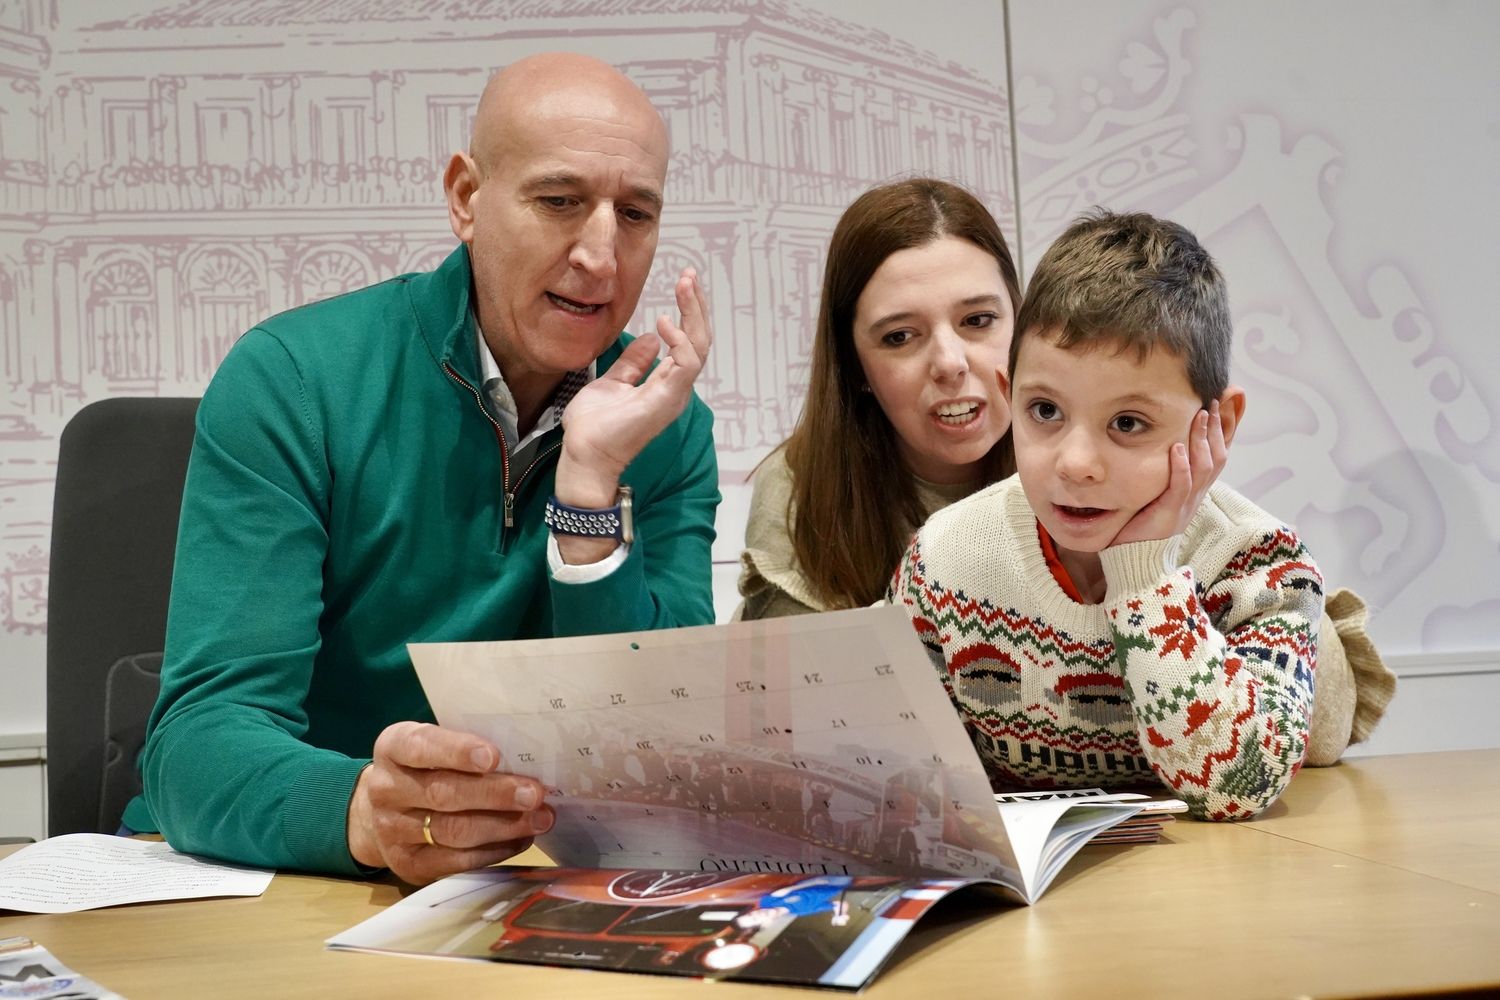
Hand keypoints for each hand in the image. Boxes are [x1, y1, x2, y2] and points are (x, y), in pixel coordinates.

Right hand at [346, 721, 552, 885]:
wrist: (382, 811)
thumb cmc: (426, 768)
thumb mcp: (435, 746)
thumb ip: (468, 748)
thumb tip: (525, 759)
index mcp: (393, 747)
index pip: (422, 746)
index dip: (457, 751)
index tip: (493, 756)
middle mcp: (386, 789)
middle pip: (444, 794)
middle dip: (495, 794)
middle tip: (534, 794)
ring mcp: (393, 831)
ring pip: (453, 831)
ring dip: (503, 826)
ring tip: (540, 819)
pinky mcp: (407, 865)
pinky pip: (456, 862)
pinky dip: (494, 851)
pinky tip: (520, 839)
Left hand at [552, 268, 711, 563]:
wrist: (584, 454)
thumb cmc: (595, 426)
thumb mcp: (613, 382)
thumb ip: (633, 362)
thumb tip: (650, 339)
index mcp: (665, 383)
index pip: (688, 342)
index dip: (688, 312)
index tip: (682, 283)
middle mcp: (676, 387)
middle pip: (700, 340)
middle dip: (697, 306)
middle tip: (690, 276)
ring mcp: (674, 394)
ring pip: (700, 348)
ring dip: (694, 315)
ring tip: (685, 287)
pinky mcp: (667, 399)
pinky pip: (687, 364)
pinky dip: (681, 341)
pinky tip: (665, 323)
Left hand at [1110, 399, 1229, 546]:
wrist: (1134, 559)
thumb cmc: (1141, 524)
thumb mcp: (1157, 492)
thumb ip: (1165, 471)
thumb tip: (1164, 442)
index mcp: (1195, 490)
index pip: (1217, 455)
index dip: (1224, 430)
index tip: (1225, 404)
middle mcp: (1196, 496)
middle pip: (1218, 457)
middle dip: (1218, 427)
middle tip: (1215, 401)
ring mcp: (1186, 505)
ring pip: (1205, 468)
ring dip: (1202, 440)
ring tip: (1200, 415)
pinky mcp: (1170, 514)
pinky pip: (1180, 487)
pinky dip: (1181, 466)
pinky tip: (1176, 447)